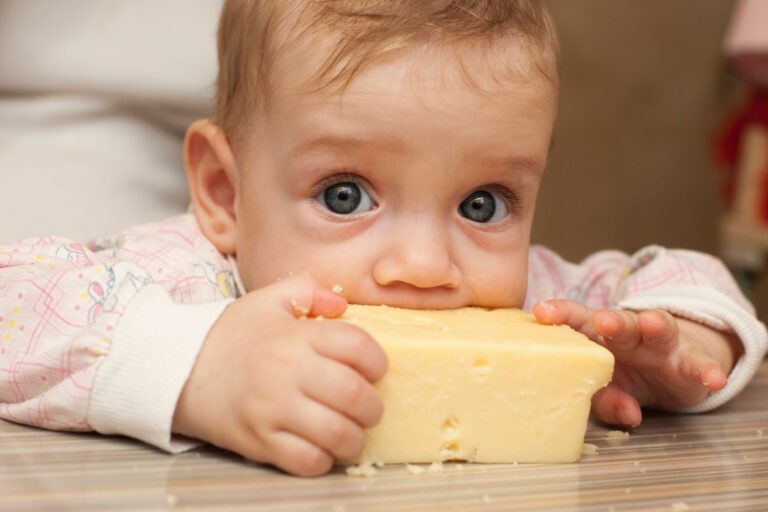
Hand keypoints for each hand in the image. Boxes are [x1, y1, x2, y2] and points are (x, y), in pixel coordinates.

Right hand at [172, 275, 387, 475]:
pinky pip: (307, 460)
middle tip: (368, 405)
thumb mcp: (267, 300)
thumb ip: (308, 290)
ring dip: (355, 436)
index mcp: (294, 336)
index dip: (377, 360)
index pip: (357, 346)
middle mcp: (287, 373)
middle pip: (354, 394)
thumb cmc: (230, 335)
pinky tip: (323, 446)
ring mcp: (273, 411)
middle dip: (373, 404)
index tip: (374, 369)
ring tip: (351, 429)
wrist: (177, 369)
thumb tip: (341, 306)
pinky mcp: (259, 442)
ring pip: (337, 433)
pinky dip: (324, 459)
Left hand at [533, 300, 740, 426]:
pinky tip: (713, 379)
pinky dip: (707, 370)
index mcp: (600, 338)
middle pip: (619, 322)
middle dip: (610, 320)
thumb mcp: (611, 390)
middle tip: (601, 321)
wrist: (673, 371)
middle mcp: (630, 335)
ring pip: (659, 329)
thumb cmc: (627, 376)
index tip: (541, 312)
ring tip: (652, 323)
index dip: (560, 315)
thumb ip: (608, 401)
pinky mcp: (690, 361)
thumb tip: (626, 414)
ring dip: (655, 324)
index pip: (577, 321)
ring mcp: (662, 344)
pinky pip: (700, 364)